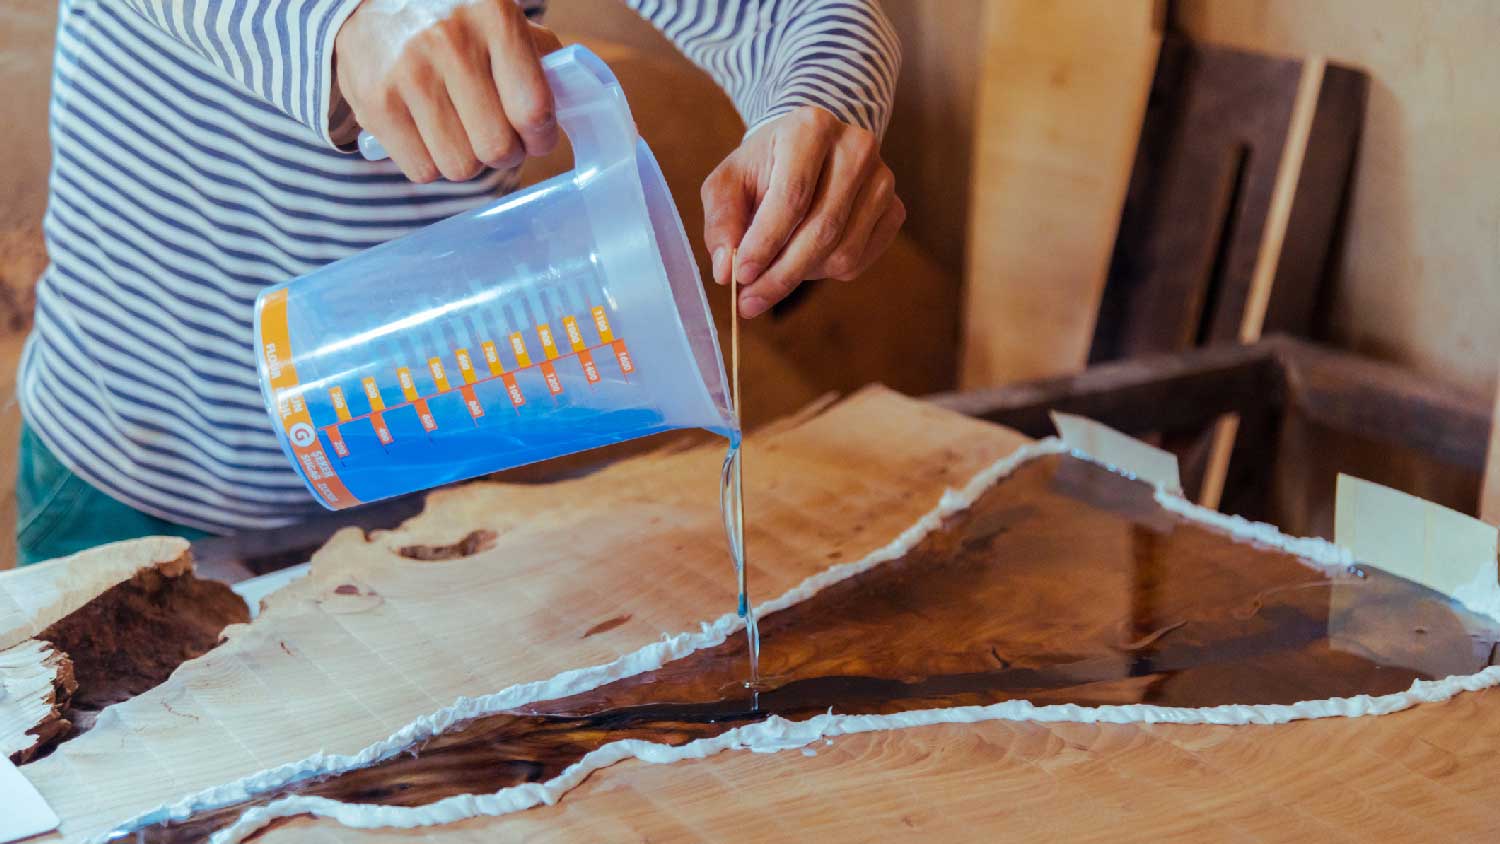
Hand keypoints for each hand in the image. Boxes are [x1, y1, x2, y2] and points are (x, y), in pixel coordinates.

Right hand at [334, 0, 562, 182]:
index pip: (533, 110)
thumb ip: (541, 58)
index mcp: (495, 17)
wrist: (373, 1)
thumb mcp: (502, 19)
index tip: (536, 136)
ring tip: (460, 131)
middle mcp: (449, 41)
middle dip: (504, 152)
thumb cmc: (456, 21)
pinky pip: (422, 170)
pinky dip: (430, 162)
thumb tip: (570, 107)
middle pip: (497, 148)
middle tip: (497, 136)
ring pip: (459, 167)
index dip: (541, 137)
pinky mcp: (375, 101)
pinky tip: (428, 131)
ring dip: (467, 160)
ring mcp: (408, 72)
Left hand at [701, 107, 904, 317]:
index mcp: (811, 129)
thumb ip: (722, 222)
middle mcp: (856, 147)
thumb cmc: (764, 167)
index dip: (765, 243)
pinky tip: (805, 259)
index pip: (792, 197)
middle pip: (822, 229)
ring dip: (802, 275)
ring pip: (843, 252)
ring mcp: (882, 179)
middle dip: (781, 274)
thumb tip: (725, 272)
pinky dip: (826, 272)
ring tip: (774, 271)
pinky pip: (859, 260)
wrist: (808, 150)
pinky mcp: (895, 207)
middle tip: (750, 302)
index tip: (739, 276)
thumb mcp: (729, 183)